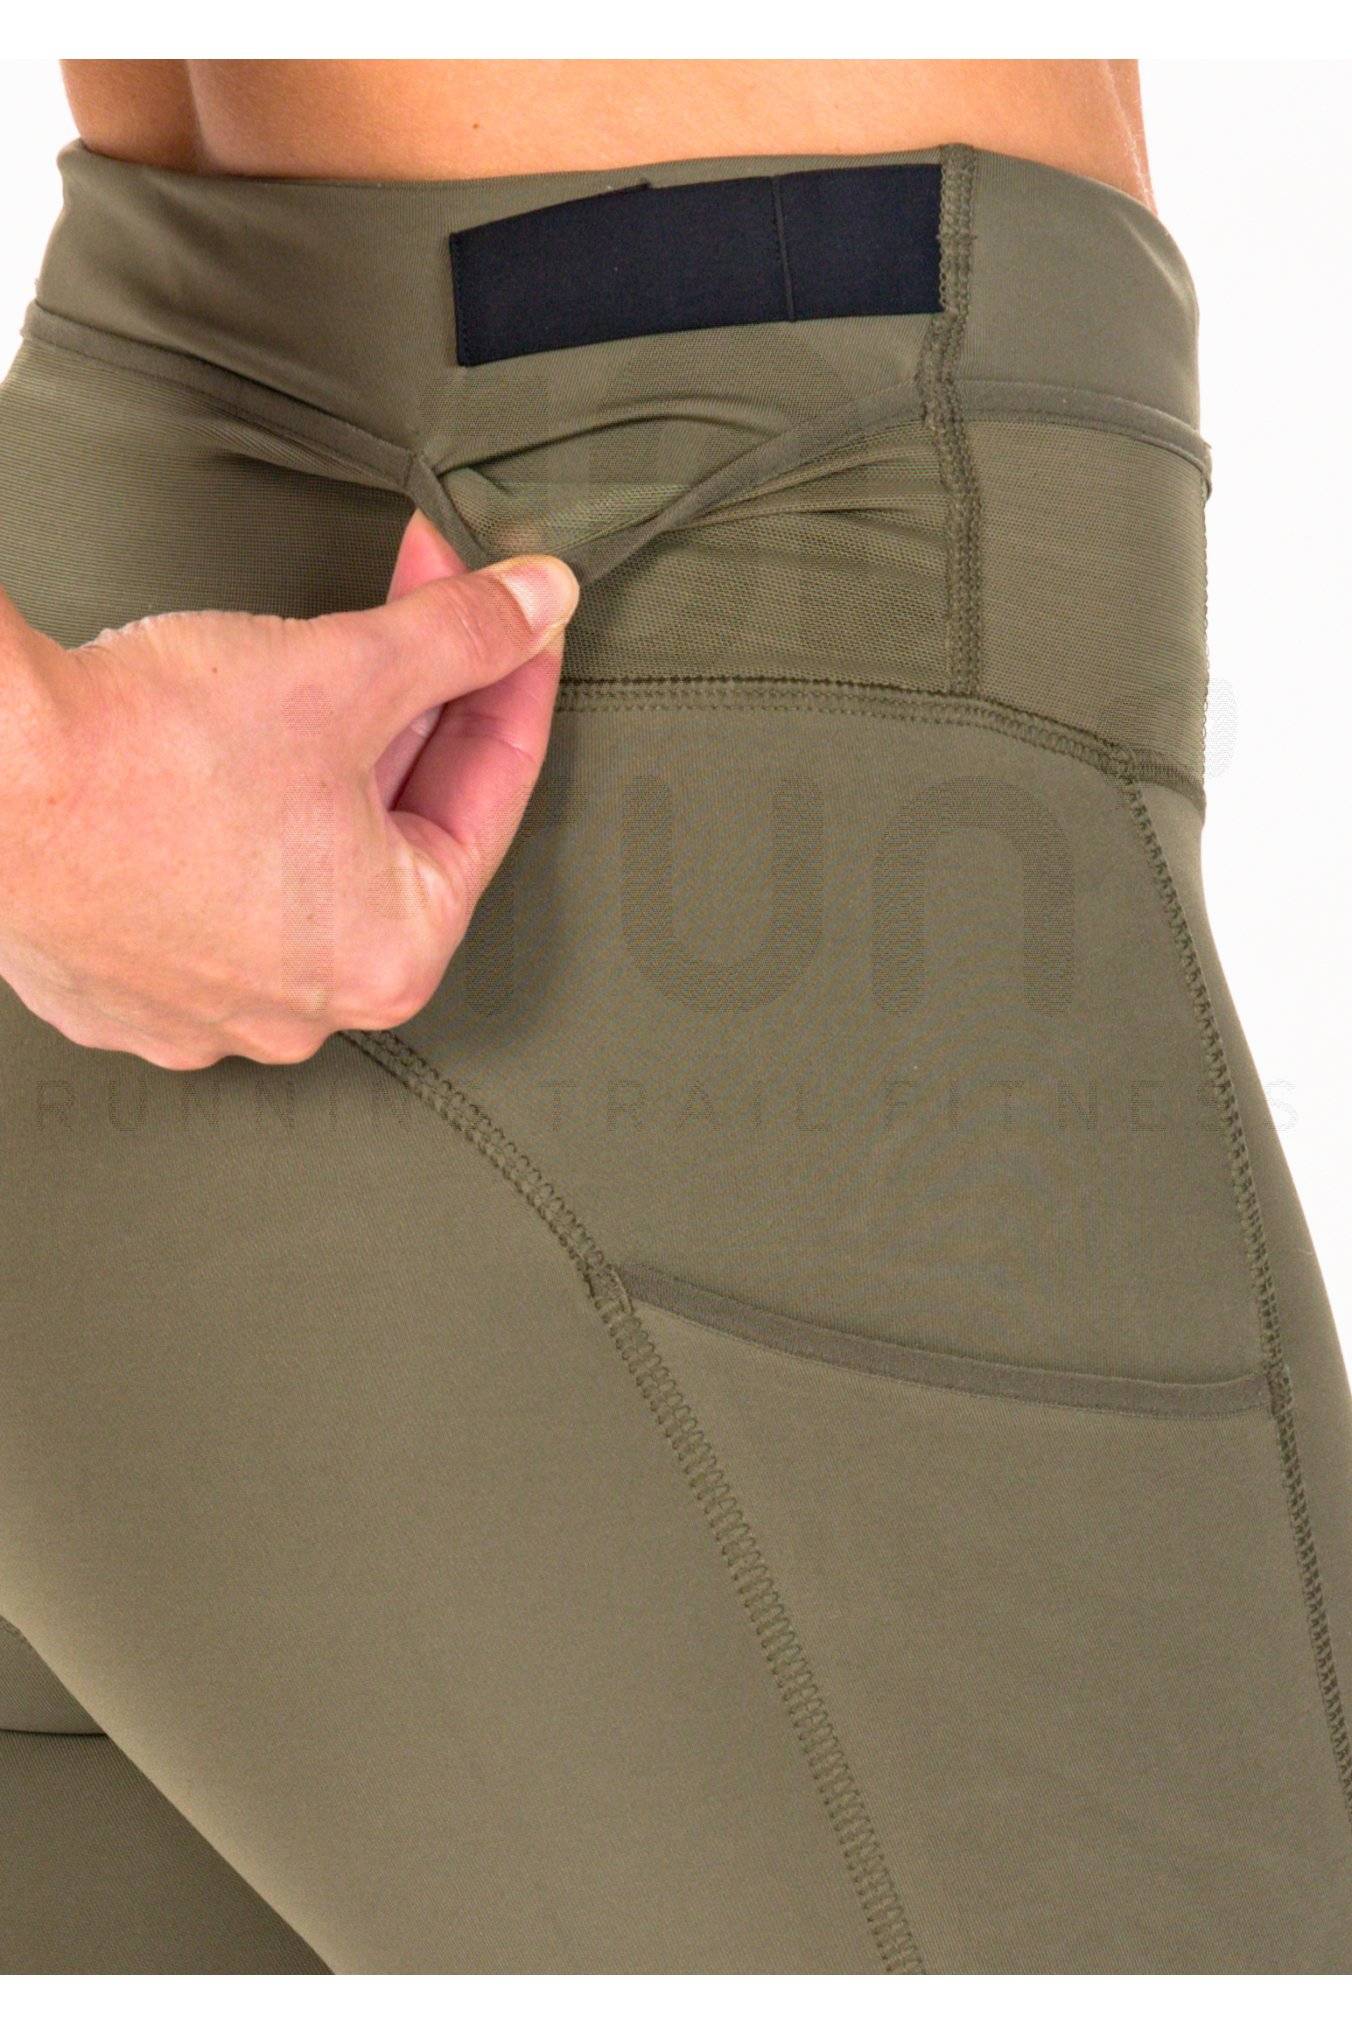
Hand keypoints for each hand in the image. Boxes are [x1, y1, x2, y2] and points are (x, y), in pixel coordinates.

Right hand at [0, 512, 576, 1068]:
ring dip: (326, 757)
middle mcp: (306, 1009)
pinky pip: (217, 893)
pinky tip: (226, 746)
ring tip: (314, 659)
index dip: (508, 680)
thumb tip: (540, 602)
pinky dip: (238, 817)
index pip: (490, 796)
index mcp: (391, 955)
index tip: (515, 619)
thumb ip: (462, 636)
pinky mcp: (127, 988)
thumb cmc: (143, 753)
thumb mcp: (344, 670)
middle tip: (416, 606)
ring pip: (305, 859)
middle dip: (414, 704)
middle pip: (397, 826)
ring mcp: (207, 1009)